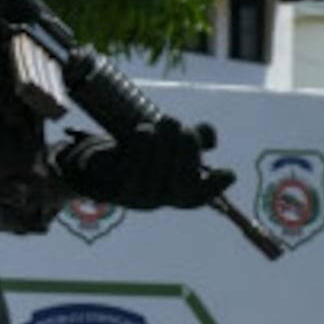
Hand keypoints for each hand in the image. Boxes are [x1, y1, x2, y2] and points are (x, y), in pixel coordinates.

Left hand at [56, 119, 234, 210]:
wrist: (98, 165)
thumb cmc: (144, 151)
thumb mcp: (172, 142)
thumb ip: (196, 139)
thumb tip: (211, 141)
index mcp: (178, 193)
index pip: (200, 196)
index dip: (215, 187)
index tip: (225, 172)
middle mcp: (160, 200)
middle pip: (182, 183)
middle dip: (186, 149)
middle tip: (176, 123)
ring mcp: (136, 200)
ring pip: (154, 177)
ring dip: (160, 145)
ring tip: (159, 122)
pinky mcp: (113, 190)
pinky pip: (128, 172)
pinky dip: (139, 147)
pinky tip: (143, 131)